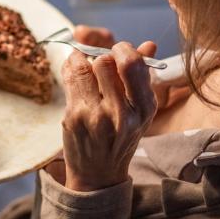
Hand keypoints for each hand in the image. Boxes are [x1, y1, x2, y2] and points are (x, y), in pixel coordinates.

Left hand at [59, 41, 157, 191]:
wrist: (98, 174)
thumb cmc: (120, 137)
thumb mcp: (140, 111)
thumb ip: (143, 76)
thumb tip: (149, 44)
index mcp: (144, 108)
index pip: (132, 64)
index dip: (123, 49)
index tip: (119, 51)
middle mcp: (121, 113)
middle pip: (106, 62)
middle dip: (102, 55)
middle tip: (101, 61)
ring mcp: (95, 116)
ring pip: (85, 67)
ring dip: (84, 60)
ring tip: (86, 67)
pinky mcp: (74, 117)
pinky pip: (70, 77)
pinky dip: (71, 67)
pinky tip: (75, 72)